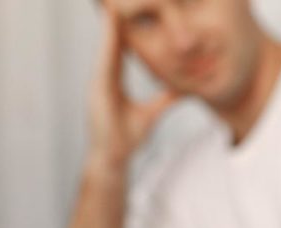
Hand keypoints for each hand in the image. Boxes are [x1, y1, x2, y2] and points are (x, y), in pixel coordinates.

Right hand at [87, 8, 177, 169]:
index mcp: (113, 81)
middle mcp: (103, 79)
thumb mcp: (152, 114)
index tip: (129, 12)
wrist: (113, 158)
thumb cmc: (127, 138)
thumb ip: (165, 100)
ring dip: (108, 30)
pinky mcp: (97, 92)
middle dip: (113, 24)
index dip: (123, 32)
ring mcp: (97, 84)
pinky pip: (103, 65)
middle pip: (109, 45)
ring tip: (113, 10)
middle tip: (116, 3)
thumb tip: (183, 90)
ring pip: (105, 50)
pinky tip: (110, 34)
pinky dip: (107, 48)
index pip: (119, 51)